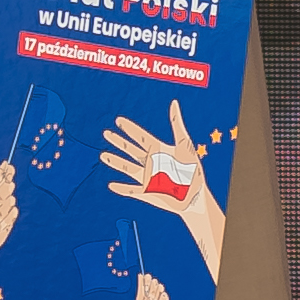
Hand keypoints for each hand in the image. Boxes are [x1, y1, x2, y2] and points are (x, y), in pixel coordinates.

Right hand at [102, 101, 225, 283]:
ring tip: (103, 155)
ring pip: (127, 167)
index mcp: (160, 150)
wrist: (196, 197)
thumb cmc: (193, 171)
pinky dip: (121, 188)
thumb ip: (176, 125)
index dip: (130, 128)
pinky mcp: (147, 192)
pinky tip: (111, 185)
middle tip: (106, 133)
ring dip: (115, 162)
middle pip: (131, 150)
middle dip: (119, 142)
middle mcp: (152, 163)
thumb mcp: (185, 145)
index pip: (141, 137)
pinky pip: (131, 190)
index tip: (118, 120)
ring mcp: (148, 178)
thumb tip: (174, 102)